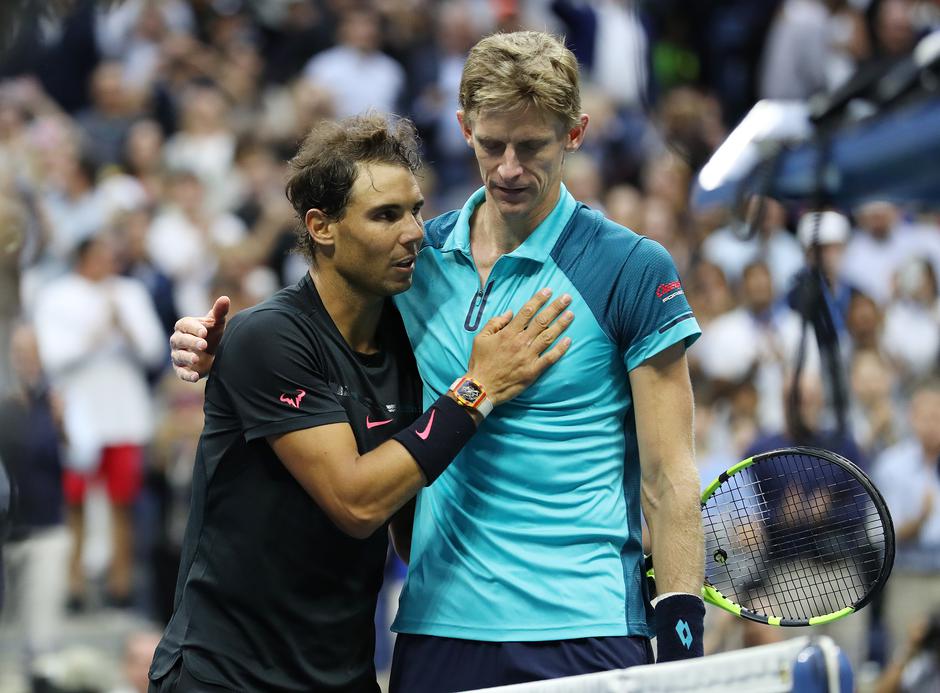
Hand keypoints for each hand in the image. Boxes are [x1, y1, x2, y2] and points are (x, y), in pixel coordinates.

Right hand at [170, 296, 230, 382]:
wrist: (213, 352)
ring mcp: (178, 355)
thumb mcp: (217, 323)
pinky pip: (181, 373)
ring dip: (187, 358)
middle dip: (191, 342)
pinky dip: (187, 375)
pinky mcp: (181, 369)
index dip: (194, 328)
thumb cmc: (213, 334)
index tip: (205, 332)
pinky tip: (195, 377)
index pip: (185, 325)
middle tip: (203, 345)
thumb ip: (219, 312)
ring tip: (197, 360)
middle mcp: (177, 340)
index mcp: (184, 326)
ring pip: (178, 356)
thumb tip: (225, 298)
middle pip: (180, 340)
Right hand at [465, 288, 572, 405]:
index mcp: (508, 333)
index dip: (539, 299)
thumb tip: (510, 312)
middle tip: (567, 298)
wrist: (481, 387)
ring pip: (549, 336)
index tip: (549, 290)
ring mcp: (528, 356)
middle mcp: (521, 342)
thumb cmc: (480, 362)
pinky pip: (550, 358)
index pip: (527, 311)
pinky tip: (569, 340)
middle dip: (556, 307)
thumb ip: (495, 323)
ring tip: (571, 314)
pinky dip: (560, 349)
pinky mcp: (533, 371)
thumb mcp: (480, 338)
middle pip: (542, 321)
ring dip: (561, 324)